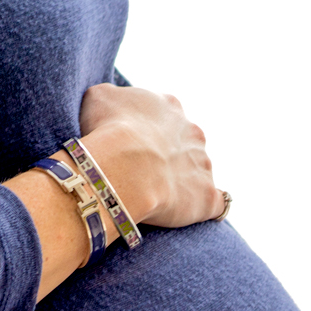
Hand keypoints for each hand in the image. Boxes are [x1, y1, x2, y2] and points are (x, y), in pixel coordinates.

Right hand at [76, 84, 227, 228]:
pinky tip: (185, 212)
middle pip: (184, 145)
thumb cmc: (107, 131)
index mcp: (169, 107)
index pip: (163, 117)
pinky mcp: (207, 196)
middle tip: (142, 173)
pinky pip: (212, 204)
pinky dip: (200, 207)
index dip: (147, 133)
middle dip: (167, 157)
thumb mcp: (98, 98)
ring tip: (156, 196)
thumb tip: (111, 103)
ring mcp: (204, 164)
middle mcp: (193, 133)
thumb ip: (111, 99)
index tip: (130, 147)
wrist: (123, 166)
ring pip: (197, 173)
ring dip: (181, 183)